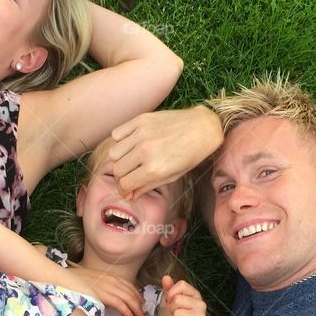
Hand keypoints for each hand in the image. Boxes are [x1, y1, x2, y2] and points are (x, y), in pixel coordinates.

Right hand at [66, 265, 144, 315]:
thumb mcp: (91, 280)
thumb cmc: (74, 281)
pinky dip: (127, 311)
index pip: (128, 285)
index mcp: (109, 276)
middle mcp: (111, 280)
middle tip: (142, 312)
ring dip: (136, 309)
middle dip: (138, 303)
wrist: (63, 279)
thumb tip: (104, 296)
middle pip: (131, 292)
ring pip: (128, 298)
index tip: (140, 302)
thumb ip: (101, 286)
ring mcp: (107, 287)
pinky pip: (120, 304)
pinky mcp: (103, 295)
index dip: (136, 294)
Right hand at [109, 106, 223, 198]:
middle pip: (117, 169)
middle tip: (130, 174)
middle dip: (122, 176)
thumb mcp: (172, 176)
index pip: (124, 184)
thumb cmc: (190, 154)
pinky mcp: (140, 120)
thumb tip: (130, 196)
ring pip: (113, 153)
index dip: (124, 189)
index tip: (126, 188)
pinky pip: (116, 134)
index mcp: (154, 169)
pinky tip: (132, 143)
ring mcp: (141, 134)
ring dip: (120, 159)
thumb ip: (148, 186)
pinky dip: (120, 140)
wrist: (202, 127)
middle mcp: (145, 152)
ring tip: (131, 158)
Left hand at [159, 275, 206, 315]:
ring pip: (176, 313)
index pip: (181, 285)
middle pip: (177, 300)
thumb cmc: (178, 314)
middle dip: (171, 308)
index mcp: (195, 294)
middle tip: (173, 312)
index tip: (170, 300)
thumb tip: (166, 277)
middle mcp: (201, 304)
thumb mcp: (172, 299)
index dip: (171, 292)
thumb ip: (169, 288)